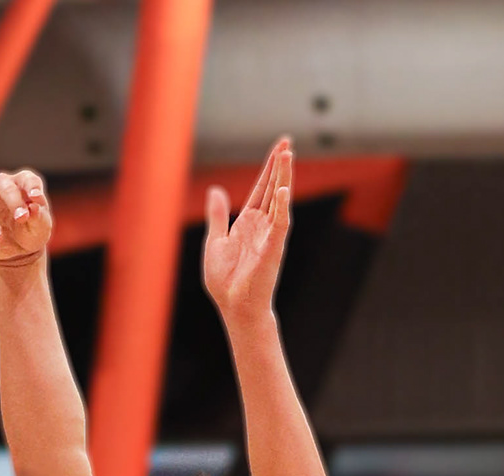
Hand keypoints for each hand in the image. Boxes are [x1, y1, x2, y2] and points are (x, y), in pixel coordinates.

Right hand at [0, 170, 51, 268]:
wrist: (17, 252)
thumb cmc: (31, 232)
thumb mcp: (40, 228)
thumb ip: (39, 217)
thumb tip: (34, 208)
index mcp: (23, 183)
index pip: (27, 179)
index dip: (31, 186)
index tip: (36, 197)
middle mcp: (2, 185)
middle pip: (3, 184)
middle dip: (13, 200)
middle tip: (21, 218)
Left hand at [204, 138, 292, 322]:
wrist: (233, 306)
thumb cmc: (225, 281)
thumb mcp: (215, 241)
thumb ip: (218, 216)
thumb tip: (216, 191)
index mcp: (248, 222)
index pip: (262, 188)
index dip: (269, 167)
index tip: (279, 147)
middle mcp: (262, 225)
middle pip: (273, 187)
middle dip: (280, 164)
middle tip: (288, 141)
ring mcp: (270, 235)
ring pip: (279, 199)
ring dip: (284, 177)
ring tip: (288, 154)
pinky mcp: (273, 248)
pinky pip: (280, 224)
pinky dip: (282, 207)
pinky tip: (283, 190)